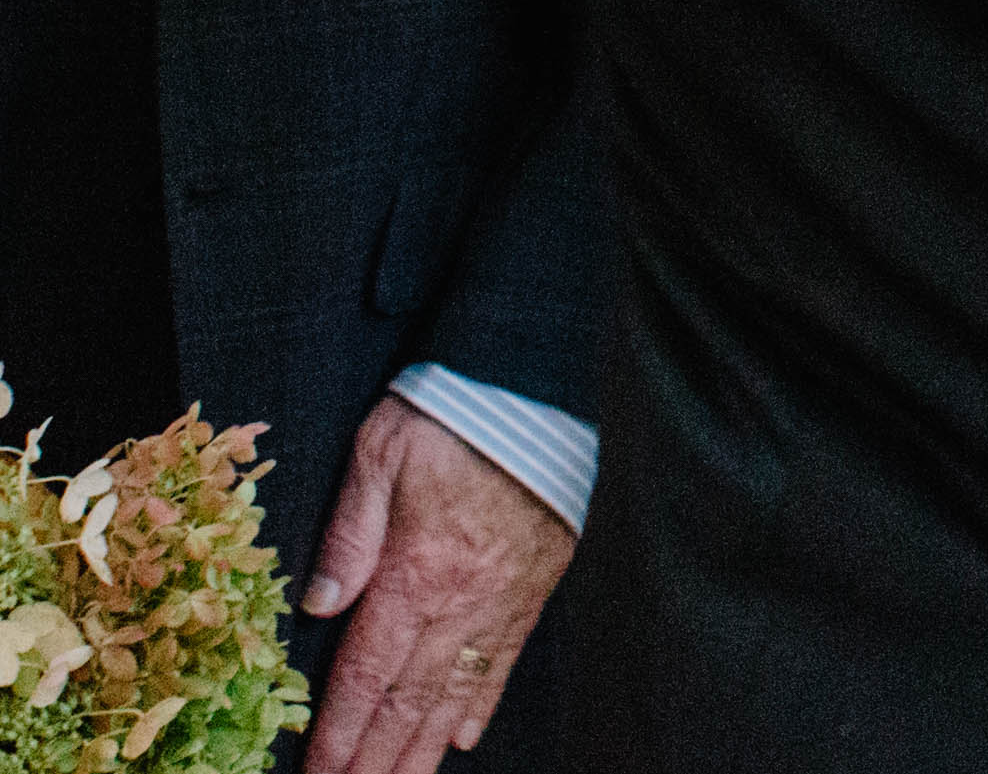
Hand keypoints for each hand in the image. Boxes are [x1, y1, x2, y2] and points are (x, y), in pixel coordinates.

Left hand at [302, 395, 576, 773]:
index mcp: (417, 569)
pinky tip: (466, 736)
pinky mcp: (537, 581)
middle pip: (412, 698)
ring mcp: (505, 594)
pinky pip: (506, 656)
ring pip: (459, 690)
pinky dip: (482, 702)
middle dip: (379, 758)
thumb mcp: (378, 456)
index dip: (341, 732)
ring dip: (427, 747)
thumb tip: (320, 606)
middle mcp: (463, 596)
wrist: (534, 381)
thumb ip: (349, 534)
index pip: (368, 672)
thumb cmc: (448, 412)